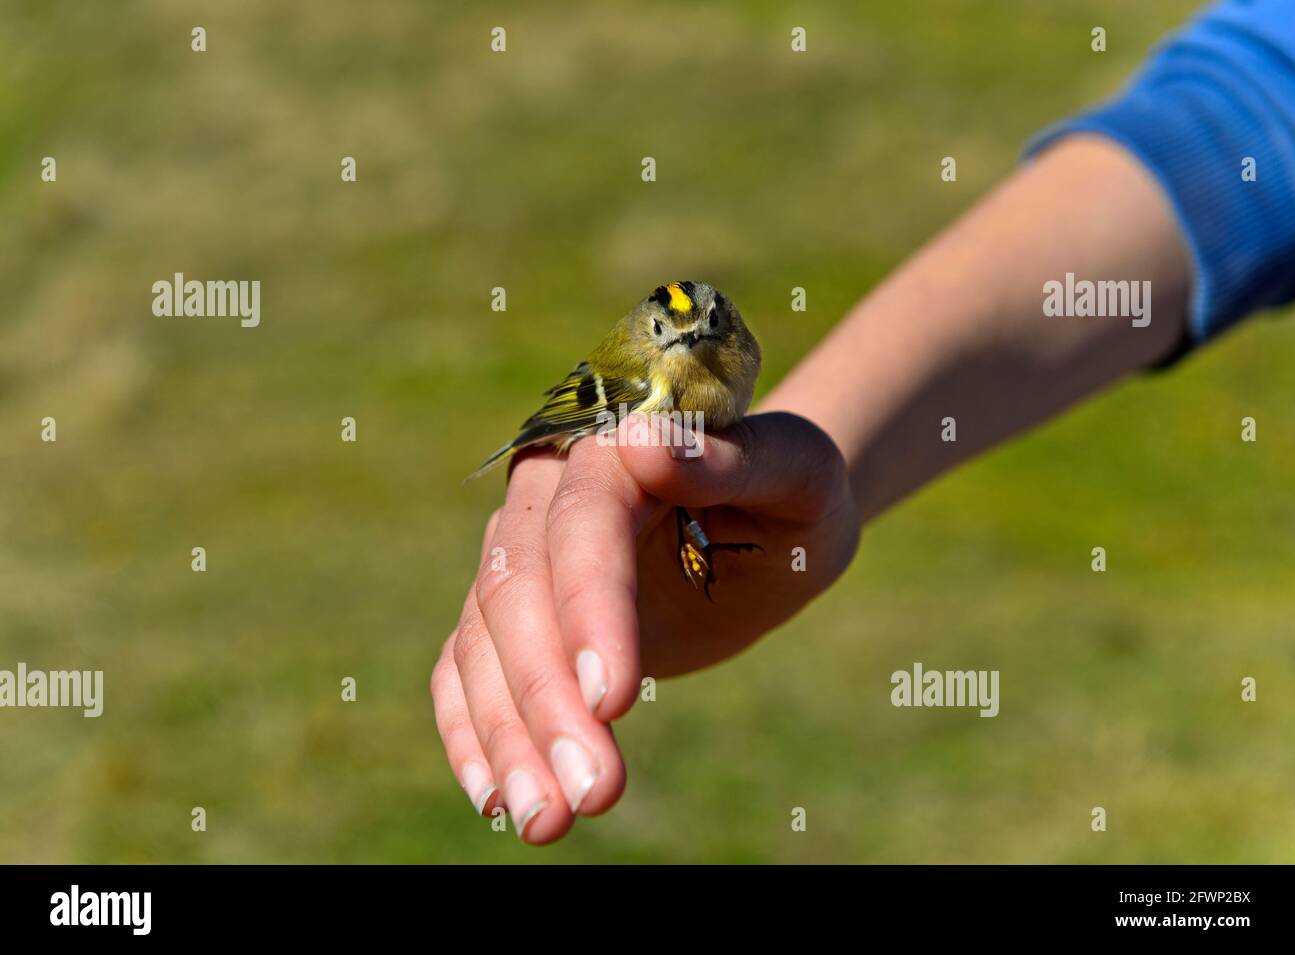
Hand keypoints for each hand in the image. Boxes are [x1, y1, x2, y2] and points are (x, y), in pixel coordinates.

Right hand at [430, 411, 858, 843]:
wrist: (767, 523)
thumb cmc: (795, 494)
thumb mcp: (795, 473)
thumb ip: (728, 461)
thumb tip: (645, 446)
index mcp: (612, 448)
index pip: (585, 523)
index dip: (590, 608)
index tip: (613, 699)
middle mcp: (547, 496)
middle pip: (519, 591)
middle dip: (547, 698)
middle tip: (592, 792)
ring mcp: (523, 557)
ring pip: (484, 641)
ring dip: (507, 735)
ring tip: (545, 822)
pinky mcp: (516, 615)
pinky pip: (466, 669)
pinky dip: (473, 732)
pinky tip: (496, 800)